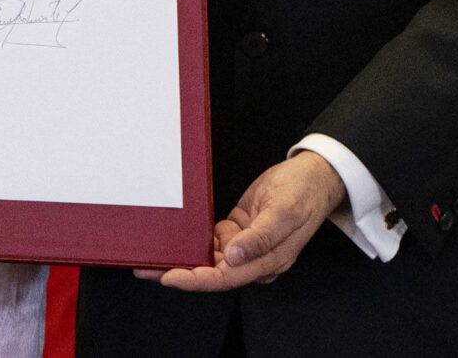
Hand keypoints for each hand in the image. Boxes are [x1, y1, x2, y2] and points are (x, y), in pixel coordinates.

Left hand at [136, 151, 343, 290]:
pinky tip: (171, 238)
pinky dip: (191, 242)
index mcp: (267, 261)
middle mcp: (254, 259)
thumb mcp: (283, 212)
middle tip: (144, 268)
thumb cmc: (302, 194)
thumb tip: (234, 257)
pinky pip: (211, 242)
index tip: (168, 277)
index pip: (225, 278)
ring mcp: (245, 246)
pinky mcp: (238, 231)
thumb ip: (260, 237)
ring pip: (207, 260)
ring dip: (180, 258)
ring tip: (150, 254)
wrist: (313, 177)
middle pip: (210, 273)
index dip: (195, 280)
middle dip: (178, 272)